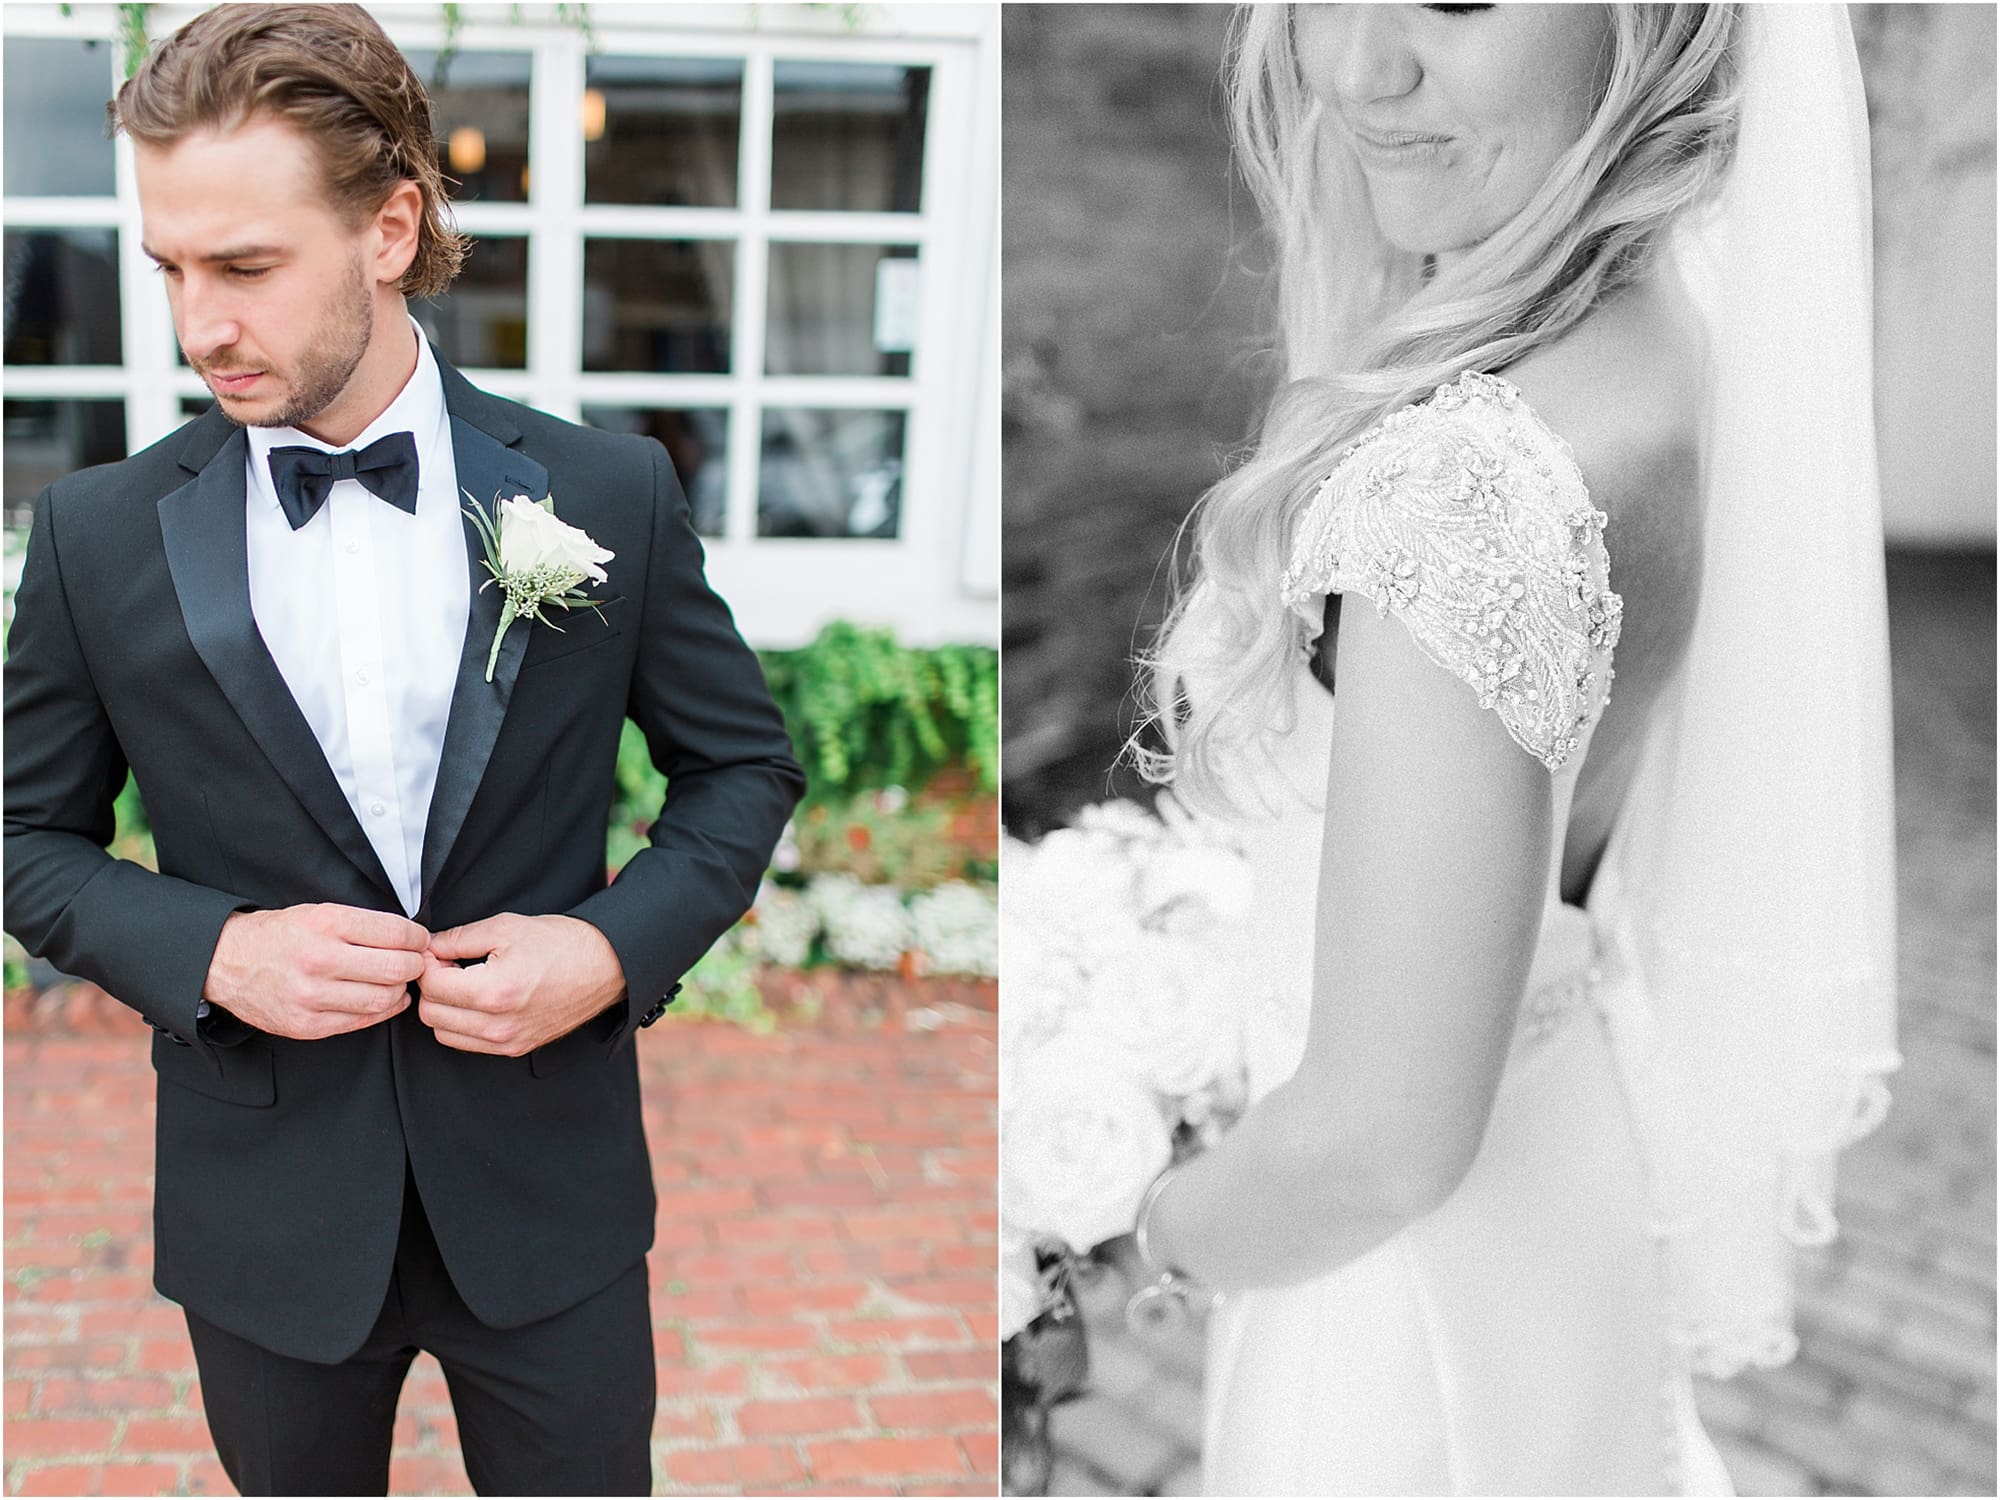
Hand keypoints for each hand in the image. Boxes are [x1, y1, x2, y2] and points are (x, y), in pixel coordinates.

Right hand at [203, 904, 427, 1040]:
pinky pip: (362, 1021)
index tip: (419, 940)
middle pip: (396, 969)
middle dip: (415, 964)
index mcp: (326, 923)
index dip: (418, 938)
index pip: (396, 933)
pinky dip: (384, 1009)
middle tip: (415, 961)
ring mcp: (311, 996)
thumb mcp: (320, 912)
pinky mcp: (306, 1025)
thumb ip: (364, 925)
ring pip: (383, 998)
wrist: (226, 962)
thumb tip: (413, 938)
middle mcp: (318, 960)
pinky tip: (388, 998)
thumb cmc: (281, 935)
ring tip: (398, 979)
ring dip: (401, 989)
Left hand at [416, 913, 627, 1056]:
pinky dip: (462, 1023)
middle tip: (448, 964)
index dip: (428, 962)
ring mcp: (507, 1041)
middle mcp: (498, 1025)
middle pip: (431, 1014)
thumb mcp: (505, 927)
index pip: (432, 985)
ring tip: (463, 983)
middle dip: (432, 986)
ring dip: (444, 1007)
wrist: (605, 966)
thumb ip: (458, 938)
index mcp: (494, 992)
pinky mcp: (515, 1048)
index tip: (438, 950)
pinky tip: (477, 1000)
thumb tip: (429, 948)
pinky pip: (468, 1042)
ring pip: (444, 1033)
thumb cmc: (562, 944)